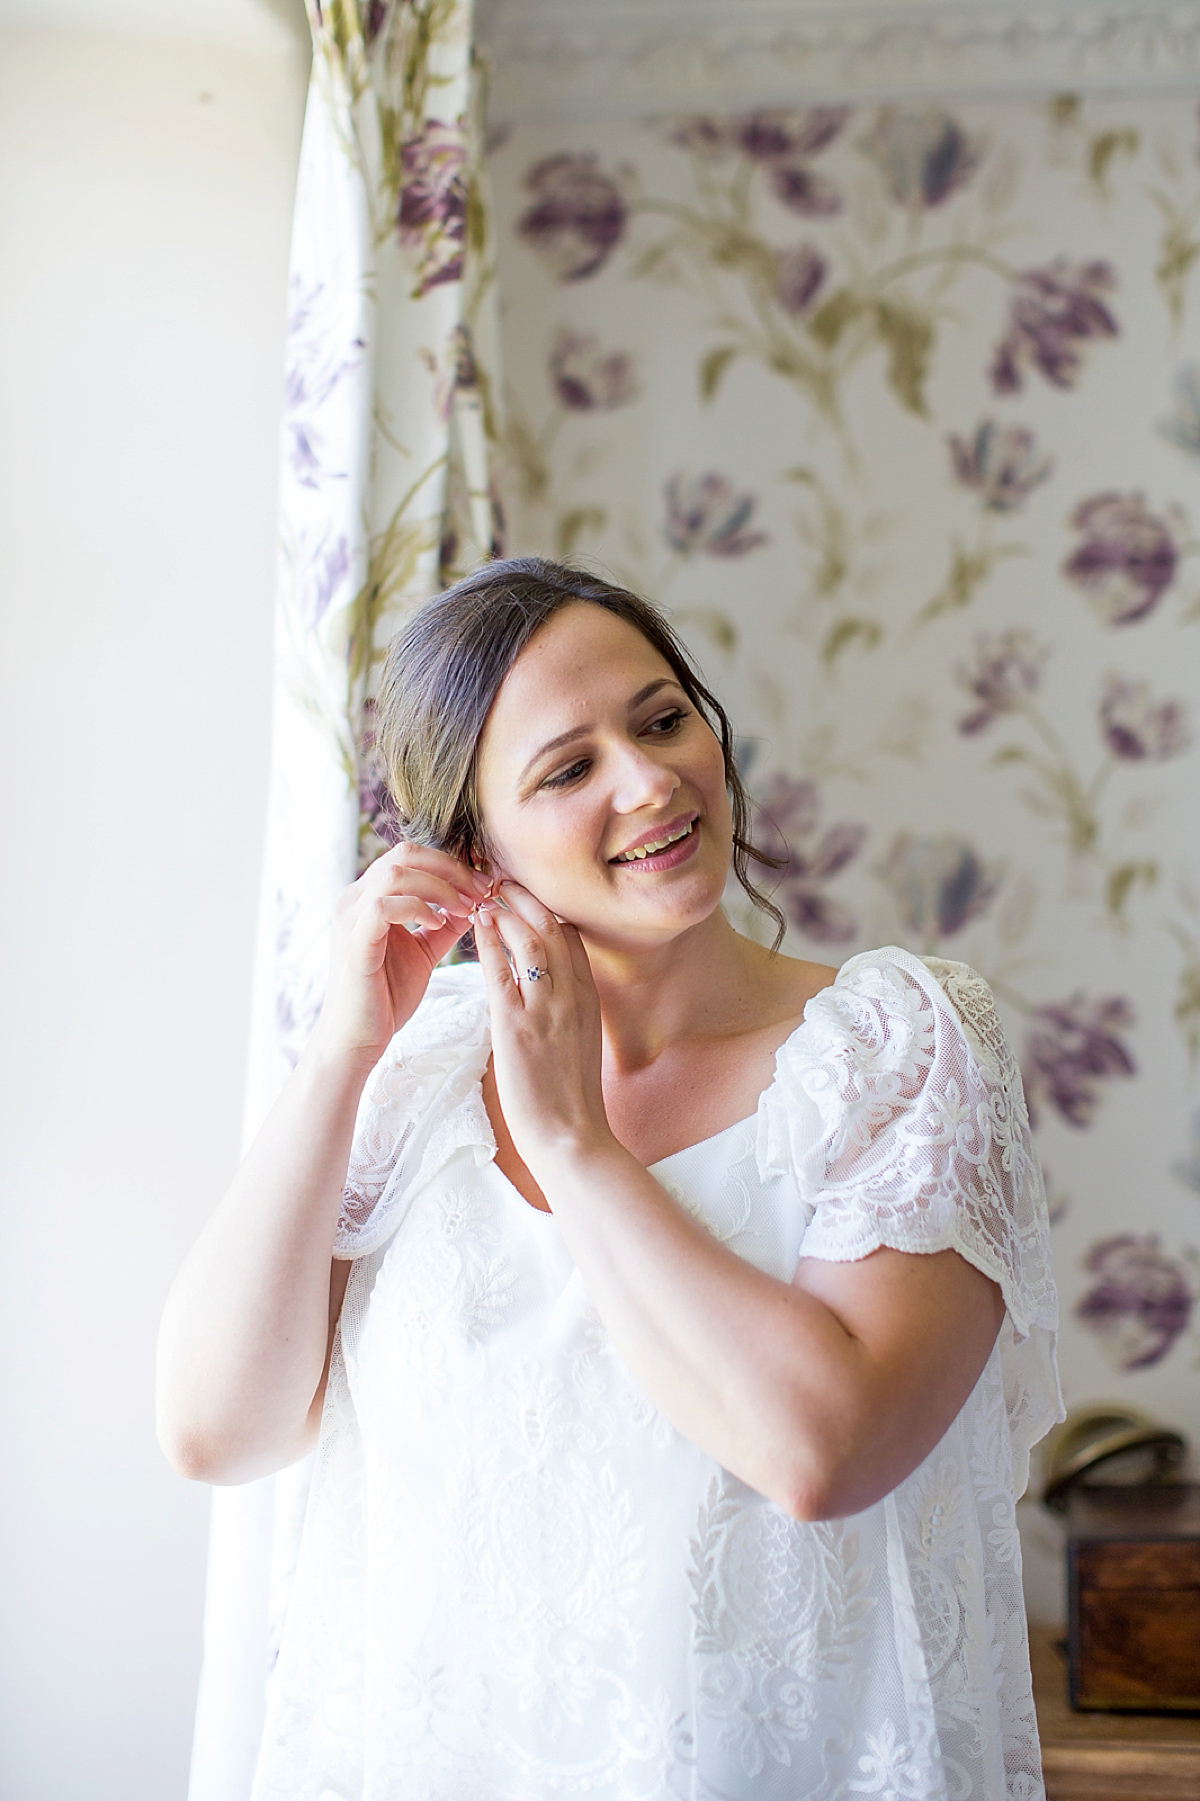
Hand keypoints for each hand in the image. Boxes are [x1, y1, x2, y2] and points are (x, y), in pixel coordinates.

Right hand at [313, 843, 489, 1067]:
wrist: (357, 1038)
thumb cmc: (386, 997)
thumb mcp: (423, 952)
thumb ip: (444, 925)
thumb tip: (474, 902)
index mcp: (368, 897)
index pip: (411, 856)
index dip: (452, 864)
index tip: (483, 885)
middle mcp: (354, 898)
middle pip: (405, 853)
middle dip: (451, 868)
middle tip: (481, 891)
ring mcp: (350, 917)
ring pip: (397, 872)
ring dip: (440, 887)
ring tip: (465, 909)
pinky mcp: (354, 940)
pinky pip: (386, 905)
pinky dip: (418, 908)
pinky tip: (439, 925)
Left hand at [473, 882, 614, 1176]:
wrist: (572, 1138)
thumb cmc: (571, 1100)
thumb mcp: (580, 1045)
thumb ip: (567, 1013)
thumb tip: (547, 995)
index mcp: (589, 999)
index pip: (572, 937)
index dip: (548, 909)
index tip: (526, 893)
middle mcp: (574, 996)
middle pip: (554, 926)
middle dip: (528, 896)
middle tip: (502, 876)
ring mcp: (548, 1009)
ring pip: (532, 938)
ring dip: (508, 908)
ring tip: (486, 890)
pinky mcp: (518, 1027)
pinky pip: (503, 970)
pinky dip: (491, 941)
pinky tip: (478, 924)